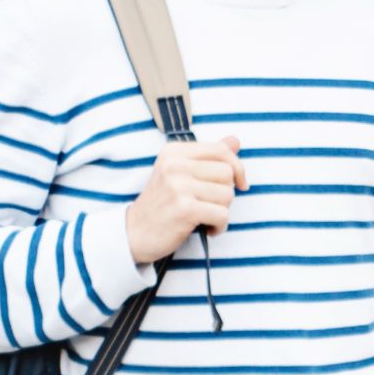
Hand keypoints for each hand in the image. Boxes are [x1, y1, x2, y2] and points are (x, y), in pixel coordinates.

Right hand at [126, 137, 246, 263]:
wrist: (134, 233)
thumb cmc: (162, 203)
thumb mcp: (179, 173)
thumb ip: (208, 156)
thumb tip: (235, 140)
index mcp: (174, 152)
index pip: (221, 150)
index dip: (237, 167)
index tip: (239, 183)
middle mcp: (175, 165)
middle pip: (227, 173)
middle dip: (226, 193)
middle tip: (210, 205)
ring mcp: (178, 186)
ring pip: (228, 195)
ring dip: (222, 211)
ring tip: (205, 217)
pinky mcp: (185, 208)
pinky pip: (222, 215)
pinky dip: (220, 226)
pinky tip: (207, 229)